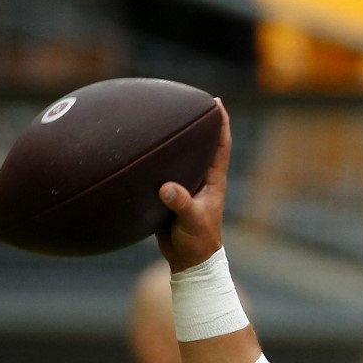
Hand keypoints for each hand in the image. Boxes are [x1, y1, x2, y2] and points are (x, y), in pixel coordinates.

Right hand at [156, 98, 232, 272]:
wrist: (189, 262)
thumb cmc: (197, 242)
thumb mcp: (191, 222)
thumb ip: (181, 204)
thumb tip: (166, 188)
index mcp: (213, 181)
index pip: (221, 146)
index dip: (221, 124)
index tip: (216, 102)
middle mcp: (201, 180)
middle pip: (202, 145)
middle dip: (196, 124)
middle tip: (185, 100)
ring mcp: (186, 187)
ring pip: (181, 158)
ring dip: (174, 141)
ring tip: (160, 119)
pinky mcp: (171, 197)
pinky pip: (163, 172)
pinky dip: (156, 161)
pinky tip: (140, 151)